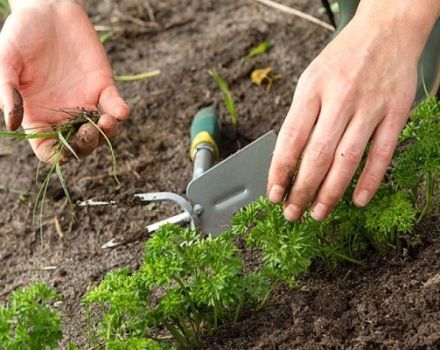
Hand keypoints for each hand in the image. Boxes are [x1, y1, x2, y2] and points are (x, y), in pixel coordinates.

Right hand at [0, 0, 129, 162]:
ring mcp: (85, 101)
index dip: (57, 156)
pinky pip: (115, 105)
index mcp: (38, 116)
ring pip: (102, 132)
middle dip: (87, 146)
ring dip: (107, 133)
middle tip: (89, 133)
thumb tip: (13, 124)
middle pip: (80, 145)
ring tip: (107, 121)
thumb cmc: (20, 35)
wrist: (47, 9)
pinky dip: (120, 111)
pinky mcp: (103, 86)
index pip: (49, 149)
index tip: (64, 151)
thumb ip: (7, 90)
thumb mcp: (5, 60)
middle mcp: (63, 114)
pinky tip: (119, 111)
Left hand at [267, 1, 438, 220]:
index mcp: (312, 89)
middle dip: (301, 190)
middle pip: (317, 155)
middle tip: (292, 213)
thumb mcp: (311, 79)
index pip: (290, 139)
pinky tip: (357, 200)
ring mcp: (370, 107)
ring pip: (347, 159)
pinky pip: (382, 153)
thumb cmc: (342, 58)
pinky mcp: (395, 113)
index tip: (273, 193)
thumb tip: (287, 159)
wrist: (386, 30)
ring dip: (330, 192)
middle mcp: (340, 98)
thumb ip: (301, 116)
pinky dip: (370, 180)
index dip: (279, 171)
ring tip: (317, 213)